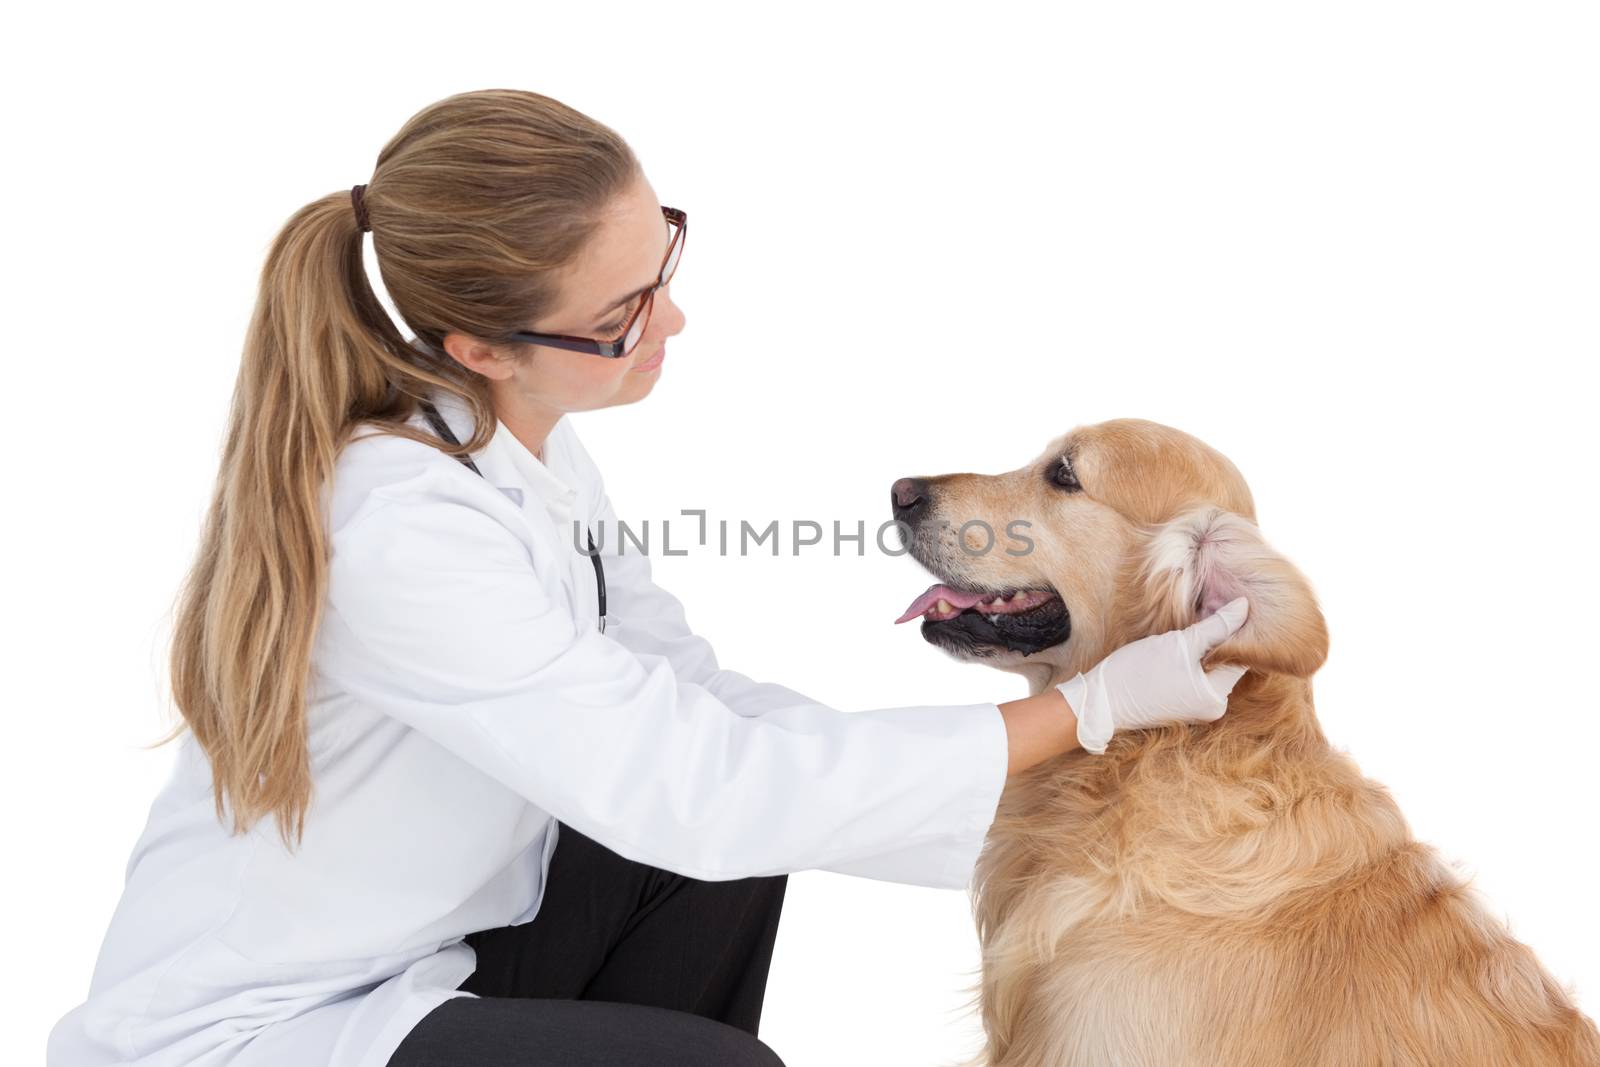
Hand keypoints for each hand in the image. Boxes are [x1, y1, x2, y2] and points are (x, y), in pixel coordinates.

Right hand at [1058, 597, 1250, 753]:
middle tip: (1198, 615)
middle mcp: (1212, 708)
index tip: (1215, 609)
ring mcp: (1195, 709)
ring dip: (1199, 648)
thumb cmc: (1137, 673)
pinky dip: (1188, 662)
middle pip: (1224, 662)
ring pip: (1207, 668)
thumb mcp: (1179, 644)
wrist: (1099, 702)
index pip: (1240, 655)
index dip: (1230, 629)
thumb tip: (1246, 606)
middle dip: (1214, 637)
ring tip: (1182, 632)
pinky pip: (1194, 678)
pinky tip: (1171, 651)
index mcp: (1217, 697)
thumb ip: (1216, 626)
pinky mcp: (1180, 705)